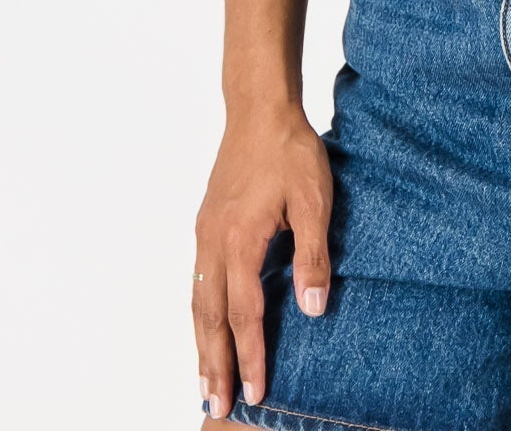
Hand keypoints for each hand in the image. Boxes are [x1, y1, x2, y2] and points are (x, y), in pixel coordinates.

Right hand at [192, 106, 333, 418]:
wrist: (259, 109)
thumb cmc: (290, 151)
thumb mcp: (314, 200)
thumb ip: (313, 255)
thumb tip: (313, 308)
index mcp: (240, 241)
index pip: (244, 313)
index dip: (251, 356)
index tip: (257, 392)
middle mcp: (213, 243)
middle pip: (210, 317)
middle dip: (214, 365)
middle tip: (217, 406)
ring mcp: (205, 233)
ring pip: (197, 301)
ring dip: (202, 344)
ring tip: (204, 382)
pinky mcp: (206, 224)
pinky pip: (197, 280)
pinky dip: (199, 313)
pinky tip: (206, 326)